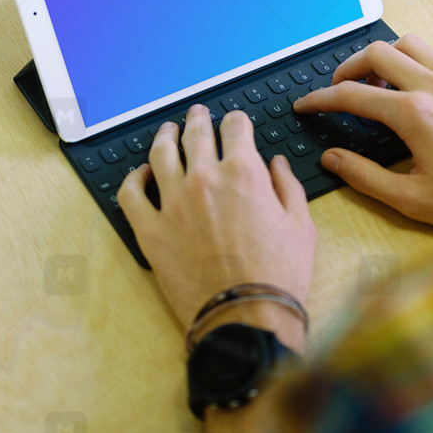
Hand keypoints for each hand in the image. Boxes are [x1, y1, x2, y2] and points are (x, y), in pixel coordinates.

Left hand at [117, 104, 316, 338]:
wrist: (247, 317)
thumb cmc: (279, 277)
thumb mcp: (301, 226)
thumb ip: (287, 187)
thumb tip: (277, 165)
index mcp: (244, 172)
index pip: (235, 128)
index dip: (236, 121)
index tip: (235, 123)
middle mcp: (205, 179)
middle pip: (196, 134)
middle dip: (199, 120)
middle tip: (197, 115)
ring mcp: (172, 203)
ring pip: (160, 154)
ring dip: (165, 136)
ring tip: (167, 131)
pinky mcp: (150, 230)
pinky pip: (131, 193)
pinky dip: (133, 178)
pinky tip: (139, 174)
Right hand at [293, 34, 432, 233]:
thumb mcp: (410, 199)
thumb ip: (364, 176)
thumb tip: (332, 159)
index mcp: (414, 116)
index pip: (352, 95)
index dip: (321, 99)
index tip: (307, 104)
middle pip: (378, 53)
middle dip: (348, 67)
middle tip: (338, 88)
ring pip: (412, 44)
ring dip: (387, 58)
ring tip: (377, 83)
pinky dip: (425, 62)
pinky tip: (421, 84)